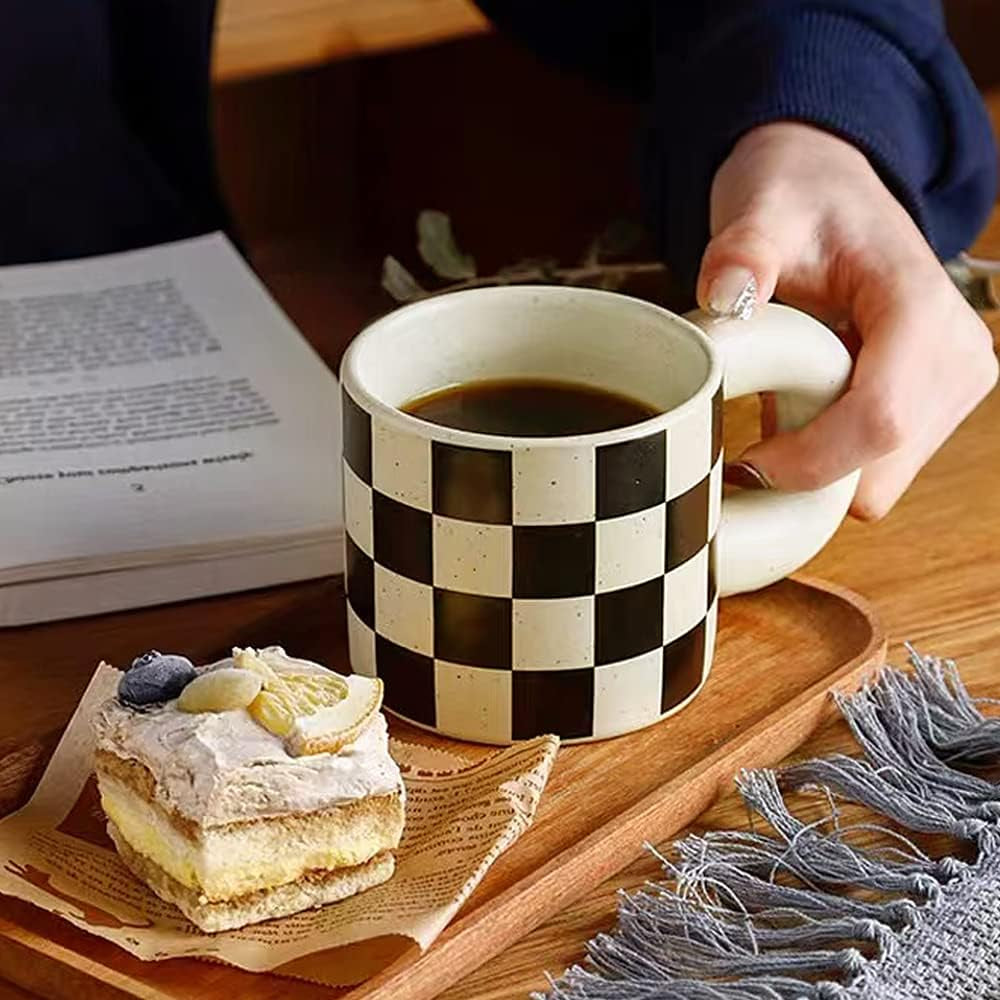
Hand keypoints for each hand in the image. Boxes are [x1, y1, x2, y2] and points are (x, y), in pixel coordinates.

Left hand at [698, 122, 997, 519]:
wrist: (833, 193)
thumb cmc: (802, 201)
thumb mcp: (764, 212)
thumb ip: (743, 251)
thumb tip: (723, 293)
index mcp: (921, 308)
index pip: (881, 422)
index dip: (809, 462)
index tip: (746, 464)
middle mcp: (956, 357)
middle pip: (879, 472)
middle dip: (809, 473)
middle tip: (754, 430)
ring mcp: (954, 386)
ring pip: (877, 482)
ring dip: (818, 467)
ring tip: (783, 404)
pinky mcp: (937, 407)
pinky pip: (875, 469)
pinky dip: (831, 460)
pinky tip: (804, 409)